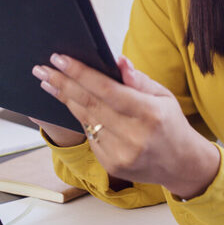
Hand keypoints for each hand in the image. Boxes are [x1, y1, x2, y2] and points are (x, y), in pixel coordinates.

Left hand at [32, 54, 220, 199]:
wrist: (182, 165)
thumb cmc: (171, 124)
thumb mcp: (164, 95)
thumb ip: (138, 79)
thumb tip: (117, 61)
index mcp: (148, 113)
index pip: (106, 90)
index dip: (80, 73)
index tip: (59, 58)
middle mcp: (133, 136)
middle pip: (88, 104)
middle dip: (62, 83)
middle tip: (41, 68)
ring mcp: (121, 153)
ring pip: (85, 120)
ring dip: (64, 99)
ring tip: (47, 82)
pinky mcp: (112, 165)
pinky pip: (90, 135)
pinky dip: (79, 117)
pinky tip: (69, 102)